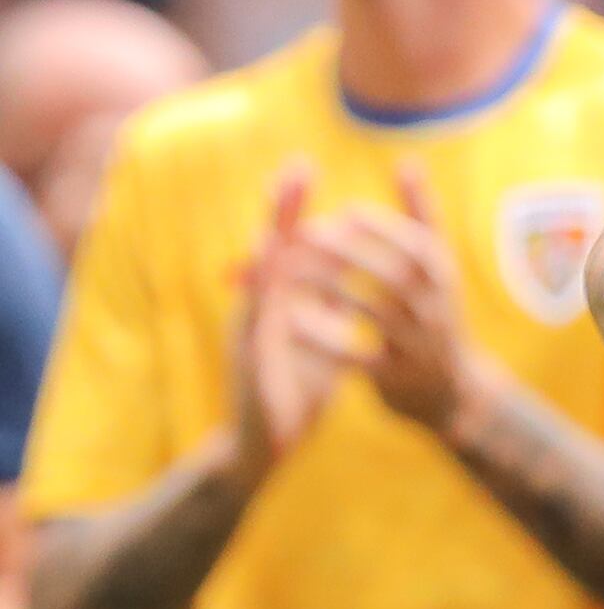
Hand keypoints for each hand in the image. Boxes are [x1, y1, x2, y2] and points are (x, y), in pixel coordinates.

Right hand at [227, 162, 356, 481]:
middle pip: (269, 253)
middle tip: (292, 169)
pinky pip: (255, 334)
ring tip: (274, 220)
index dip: (294, 210)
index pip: (289, 246)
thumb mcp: (320, 333)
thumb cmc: (294, 385)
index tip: (302, 167)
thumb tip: (348, 260)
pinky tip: (261, 286)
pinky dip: (259, 309)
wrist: (268, 442)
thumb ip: (329, 297)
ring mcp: (251, 337)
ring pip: (259, 288)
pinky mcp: (250, 368)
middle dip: (280, 214)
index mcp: (280, 300)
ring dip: (265, 255)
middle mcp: (260, 310)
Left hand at [307, 165, 486, 447]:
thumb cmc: (434, 312)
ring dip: (333, 290)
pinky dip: (326, 341)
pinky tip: (292, 325)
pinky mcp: (394, 376)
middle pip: (395, 276)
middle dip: (352, 252)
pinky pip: (358, 357)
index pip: (419, 245)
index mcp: (443, 278)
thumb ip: (421, 214)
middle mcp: (436, 309)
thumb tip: (409, 160)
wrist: (450, 390)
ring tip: (292, 273)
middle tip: (307, 232)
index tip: (345, 210)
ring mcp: (417, 345)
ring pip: (374, 313)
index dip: (383, 227)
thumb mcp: (437, 265)